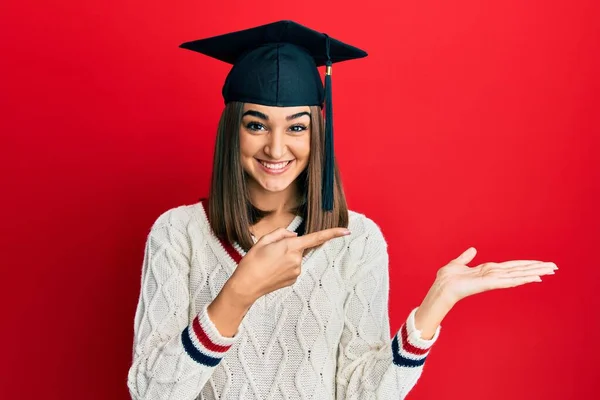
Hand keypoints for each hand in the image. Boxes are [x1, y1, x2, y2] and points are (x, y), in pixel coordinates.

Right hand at [228, 227, 350, 306]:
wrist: (246, 286)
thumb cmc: (252, 262)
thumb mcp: (263, 240)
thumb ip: (281, 233)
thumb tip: (294, 236)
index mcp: (290, 247)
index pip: (316, 238)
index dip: (332, 234)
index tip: (345, 231)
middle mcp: (297, 259)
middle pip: (299, 246)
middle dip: (289, 245)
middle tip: (270, 252)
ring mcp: (297, 271)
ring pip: (295, 257)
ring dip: (285, 257)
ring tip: (269, 263)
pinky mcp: (294, 279)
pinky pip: (293, 267)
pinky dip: (284, 266)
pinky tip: (272, 271)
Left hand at [434, 247, 557, 305]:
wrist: (441, 287)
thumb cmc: (447, 279)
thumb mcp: (458, 264)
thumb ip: (466, 257)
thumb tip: (473, 249)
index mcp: (488, 270)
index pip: (511, 266)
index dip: (526, 264)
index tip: (540, 264)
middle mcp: (493, 275)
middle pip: (519, 270)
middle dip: (536, 268)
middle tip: (554, 267)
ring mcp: (493, 280)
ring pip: (518, 274)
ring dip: (534, 272)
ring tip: (550, 271)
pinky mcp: (489, 284)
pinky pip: (508, 281)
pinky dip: (522, 278)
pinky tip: (534, 278)